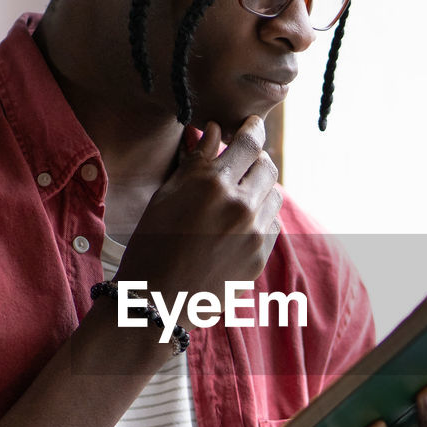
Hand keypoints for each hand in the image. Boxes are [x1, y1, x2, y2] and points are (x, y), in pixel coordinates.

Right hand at [116, 116, 281, 305]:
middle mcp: (239, 206)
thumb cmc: (152, 243)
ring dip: (260, 190)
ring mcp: (253, 234)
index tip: (253, 125)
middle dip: (257, 160)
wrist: (157, 301)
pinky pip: (271, 225)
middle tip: (244, 163)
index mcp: (212, 185)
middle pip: (268, 166)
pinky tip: (239, 226)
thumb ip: (197, 162)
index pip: (249, 143)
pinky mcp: (259, 257)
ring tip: (238, 197)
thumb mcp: (166, 196)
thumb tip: (216, 131)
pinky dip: (260, 218)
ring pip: (274, 196)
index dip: (253, 129)